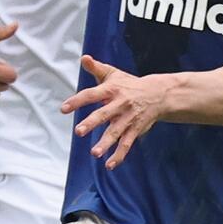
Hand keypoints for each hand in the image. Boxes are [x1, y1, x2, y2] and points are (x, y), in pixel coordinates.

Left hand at [61, 54, 171, 168]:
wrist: (159, 94)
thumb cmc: (129, 84)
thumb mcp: (113, 74)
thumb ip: (96, 68)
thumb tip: (83, 58)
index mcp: (111, 90)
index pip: (91, 94)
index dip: (77, 101)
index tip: (63, 108)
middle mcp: (120, 104)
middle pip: (104, 114)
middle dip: (92, 123)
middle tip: (78, 131)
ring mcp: (128, 118)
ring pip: (116, 132)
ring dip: (106, 143)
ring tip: (94, 153)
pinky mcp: (135, 130)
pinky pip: (127, 144)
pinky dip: (119, 155)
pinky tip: (109, 165)